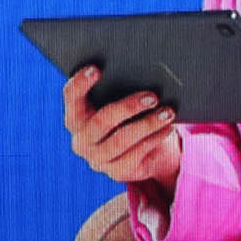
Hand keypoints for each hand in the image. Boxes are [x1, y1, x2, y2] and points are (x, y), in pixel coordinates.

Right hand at [65, 65, 181, 190]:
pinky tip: (167, 128)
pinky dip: (154, 139)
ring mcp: (97, 159)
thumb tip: (143, 74)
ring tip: (168, 112)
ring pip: (120, 140)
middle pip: (100, 122)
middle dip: (127, 108)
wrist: (148, 152)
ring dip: (147, 124)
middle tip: (152, 97)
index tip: (96, 69)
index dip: (80, 83)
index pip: (72, 97)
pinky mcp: (116, 172)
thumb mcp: (123, 105)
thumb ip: (120, 92)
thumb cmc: (133, 119)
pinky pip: (135, 154)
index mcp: (77, 118)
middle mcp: (81, 140)